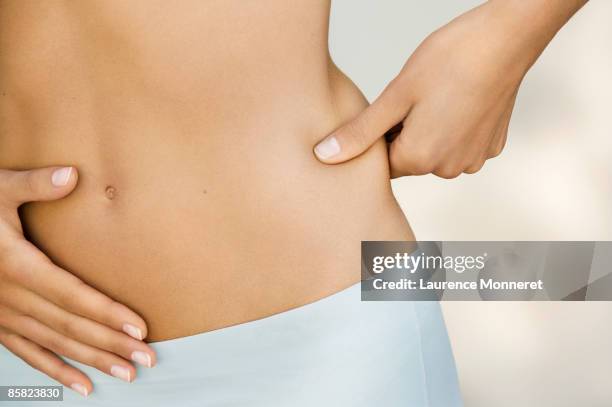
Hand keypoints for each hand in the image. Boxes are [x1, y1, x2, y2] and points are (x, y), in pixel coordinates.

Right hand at [0, 167, 155, 396]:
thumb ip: (33, 184)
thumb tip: (71, 174)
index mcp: (16, 265)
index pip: (72, 296)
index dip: (107, 314)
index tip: (139, 328)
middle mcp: (10, 297)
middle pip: (70, 326)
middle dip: (111, 344)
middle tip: (147, 359)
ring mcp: (3, 315)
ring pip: (55, 344)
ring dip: (92, 361)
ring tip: (126, 373)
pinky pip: (29, 354)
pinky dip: (57, 371)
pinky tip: (84, 386)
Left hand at [314, 0, 586, 177]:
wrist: (508, 37)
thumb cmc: (452, 58)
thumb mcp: (396, 94)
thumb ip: (360, 132)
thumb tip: (324, 156)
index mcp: (420, 158)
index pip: (381, 163)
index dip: (378, 136)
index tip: (387, 109)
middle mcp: (448, 168)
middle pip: (408, 159)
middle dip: (402, 134)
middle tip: (410, 98)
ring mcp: (473, 159)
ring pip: (433, 153)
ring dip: (427, 132)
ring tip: (435, 97)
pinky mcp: (491, 146)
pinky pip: (458, 145)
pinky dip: (452, 128)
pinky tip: (456, 100)